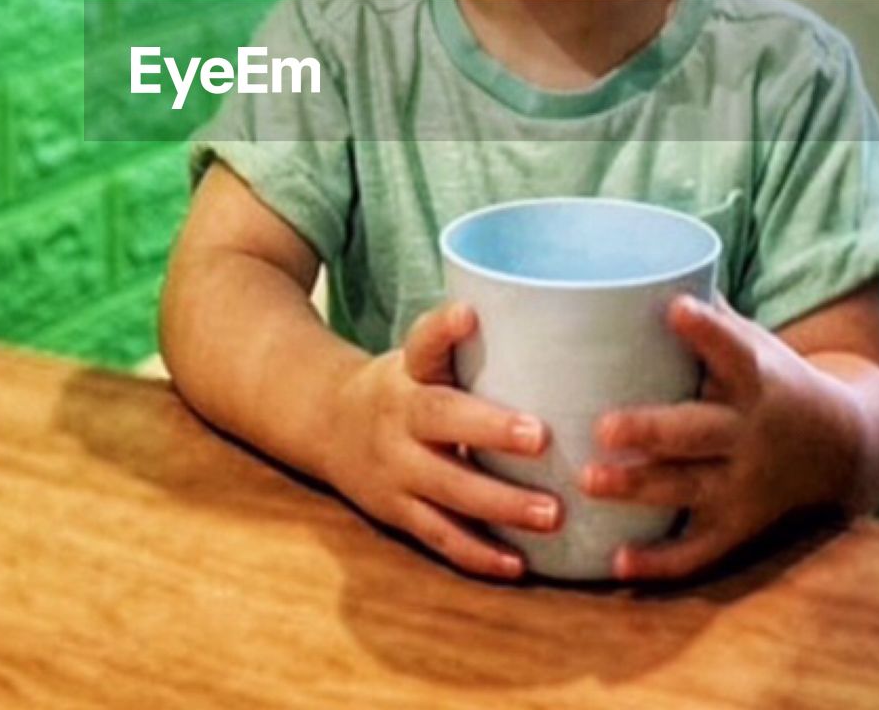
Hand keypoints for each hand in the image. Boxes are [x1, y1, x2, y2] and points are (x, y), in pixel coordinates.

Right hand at [325, 300, 562, 578]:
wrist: (325, 423)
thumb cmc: (402, 387)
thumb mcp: (418, 359)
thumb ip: (464, 354)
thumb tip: (552, 333)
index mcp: (408, 371)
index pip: (422, 343)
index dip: (443, 328)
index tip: (468, 314)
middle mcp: (398, 414)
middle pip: (438, 418)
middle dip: (490, 429)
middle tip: (542, 437)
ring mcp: (395, 467)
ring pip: (446, 487)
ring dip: (500, 504)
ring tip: (553, 513)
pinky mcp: (396, 510)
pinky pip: (439, 535)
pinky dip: (477, 554)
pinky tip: (518, 564)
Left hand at [581, 293, 847, 581]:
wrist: (846, 445)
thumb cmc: (771, 377)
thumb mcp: (751, 339)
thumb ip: (700, 307)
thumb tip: (628, 256)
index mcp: (755, 379)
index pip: (732, 349)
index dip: (707, 331)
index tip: (678, 310)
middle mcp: (750, 433)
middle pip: (698, 431)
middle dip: (651, 430)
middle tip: (602, 425)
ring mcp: (745, 483)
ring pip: (688, 488)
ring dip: (638, 487)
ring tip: (588, 482)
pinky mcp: (738, 524)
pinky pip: (699, 550)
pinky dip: (660, 561)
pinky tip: (616, 562)